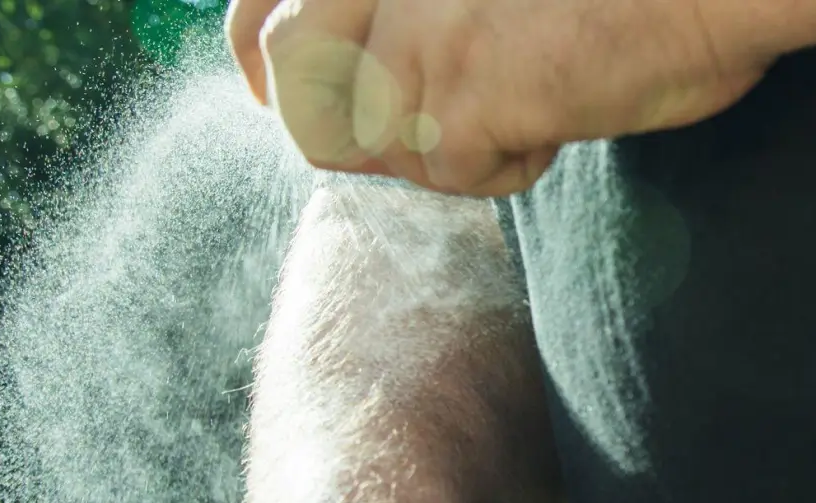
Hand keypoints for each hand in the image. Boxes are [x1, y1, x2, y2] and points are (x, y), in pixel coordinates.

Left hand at [226, 0, 815, 195]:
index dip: (258, 58)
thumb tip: (344, 76)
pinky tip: (557, 119)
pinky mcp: (466, 95)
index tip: (274, 92)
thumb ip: (408, 7)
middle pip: (301, 91)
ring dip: (441, 150)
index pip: (262, 7)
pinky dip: (509, 165)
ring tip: (516, 108)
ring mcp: (422, 35)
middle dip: (355, 131)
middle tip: (437, 125)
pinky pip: (456, 173)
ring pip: (377, 145)